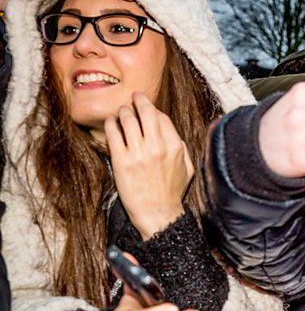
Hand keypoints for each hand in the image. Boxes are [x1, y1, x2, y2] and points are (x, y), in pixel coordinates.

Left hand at [106, 93, 192, 239]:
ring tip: (121, 112)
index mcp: (175, 146)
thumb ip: (183, 150)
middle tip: (133, 97)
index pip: (162, 118)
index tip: (147, 108)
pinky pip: (113, 134)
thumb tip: (174, 136)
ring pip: (128, 120)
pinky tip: (110, 122)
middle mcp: (157, 146)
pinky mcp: (121, 161)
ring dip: (123, 111)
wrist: (158, 213)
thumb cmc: (172, 193)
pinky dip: (111, 124)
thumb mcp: (187, 170)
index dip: (153, 110)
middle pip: (146, 112)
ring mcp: (138, 153)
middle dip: (139, 101)